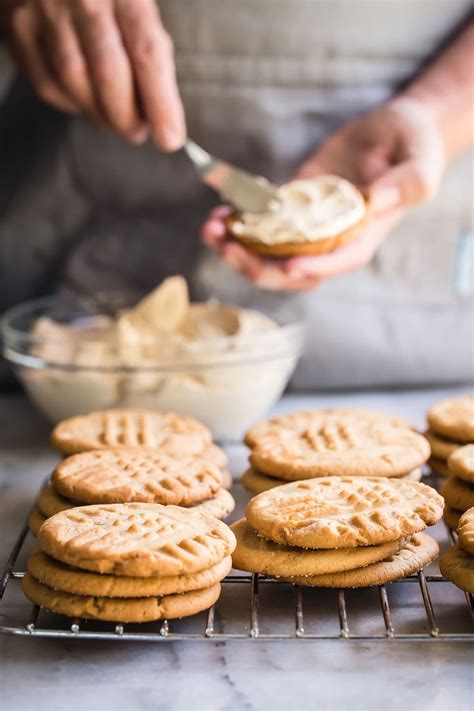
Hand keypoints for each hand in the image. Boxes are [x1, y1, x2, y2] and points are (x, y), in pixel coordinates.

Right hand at [2, 0, 184, 149]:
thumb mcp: (134, 5)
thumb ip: (150, 52)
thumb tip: (162, 115)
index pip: (147, 52)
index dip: (161, 102)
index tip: (170, 139)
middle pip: (109, 73)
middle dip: (127, 116)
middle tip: (137, 132)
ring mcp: (45, 9)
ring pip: (75, 83)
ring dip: (101, 115)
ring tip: (115, 120)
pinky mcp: (18, 27)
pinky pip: (47, 85)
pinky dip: (71, 104)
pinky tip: (84, 100)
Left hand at [201, 97, 444, 290]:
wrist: (393, 130)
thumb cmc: (413, 143)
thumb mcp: (421, 159)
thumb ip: (409, 182)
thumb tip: (374, 200)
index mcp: (363, 236)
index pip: (337, 262)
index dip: (312, 268)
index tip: (288, 266)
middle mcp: (332, 239)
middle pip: (290, 269)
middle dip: (255, 263)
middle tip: (225, 244)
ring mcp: (308, 226)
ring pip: (267, 252)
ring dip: (236, 247)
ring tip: (210, 228)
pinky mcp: (291, 208)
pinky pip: (260, 224)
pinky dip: (238, 221)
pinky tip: (219, 210)